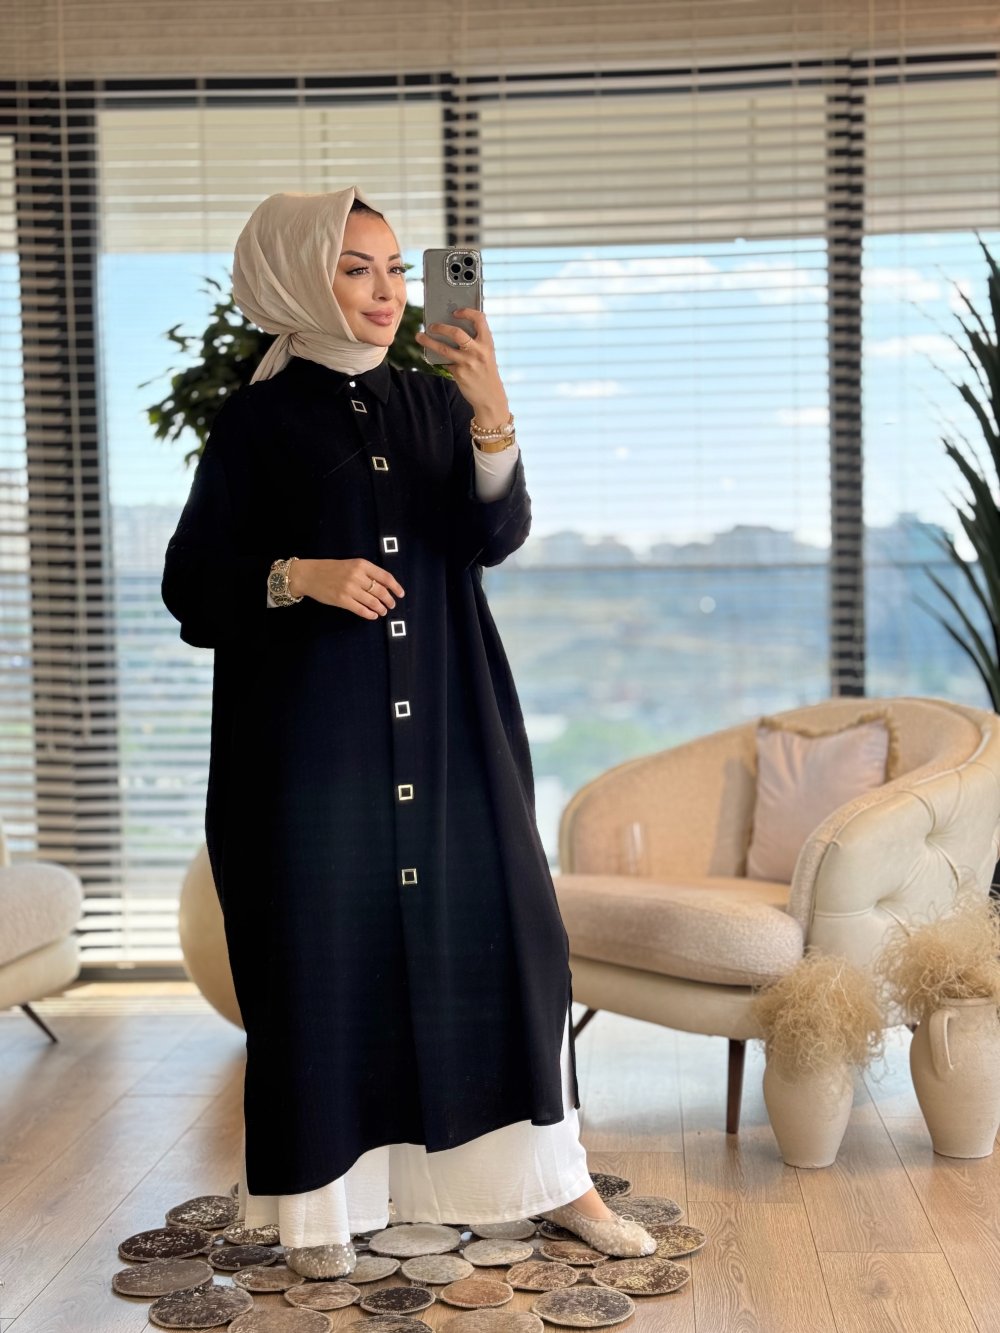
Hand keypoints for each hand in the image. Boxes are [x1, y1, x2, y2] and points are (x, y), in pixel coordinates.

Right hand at [290, 558, 404, 619]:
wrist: (309, 575)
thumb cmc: (330, 569)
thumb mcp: (351, 565)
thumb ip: (367, 573)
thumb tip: (385, 587)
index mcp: (361, 564)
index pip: (385, 577)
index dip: (396, 587)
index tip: (400, 594)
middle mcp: (357, 576)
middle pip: (381, 591)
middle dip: (389, 600)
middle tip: (391, 605)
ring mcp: (349, 589)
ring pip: (373, 602)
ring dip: (381, 609)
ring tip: (383, 611)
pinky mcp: (342, 600)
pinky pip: (361, 610)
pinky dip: (370, 614)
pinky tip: (372, 615)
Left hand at [415, 307, 509, 422]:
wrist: (491, 397)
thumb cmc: (486, 371)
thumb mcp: (486, 353)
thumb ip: (475, 341)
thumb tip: (450, 327)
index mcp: (487, 342)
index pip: (479, 319)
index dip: (467, 312)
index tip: (455, 312)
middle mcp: (478, 351)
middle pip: (456, 333)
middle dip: (441, 327)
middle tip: (431, 326)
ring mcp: (468, 363)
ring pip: (443, 349)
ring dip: (428, 341)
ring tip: (419, 336)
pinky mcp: (459, 374)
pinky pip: (444, 362)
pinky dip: (436, 358)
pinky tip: (430, 355)